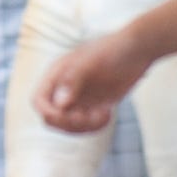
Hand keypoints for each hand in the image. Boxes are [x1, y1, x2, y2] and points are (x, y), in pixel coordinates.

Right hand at [33, 31, 151, 134]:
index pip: (39, 101)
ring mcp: (79, 98)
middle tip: (89, 116)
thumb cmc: (113, 49)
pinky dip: (96, 126)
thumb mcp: (92, 62)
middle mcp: (65, 88)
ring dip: (85, 127)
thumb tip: (60, 105)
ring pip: (70, 126)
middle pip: (52, 119)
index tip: (67, 115)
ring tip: (103, 114)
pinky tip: (108, 114)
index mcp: (57, 74)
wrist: (137, 50)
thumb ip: (73, 81)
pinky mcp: (94, 105)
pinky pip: (87, 126)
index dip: (48, 113)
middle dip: (68, 123)